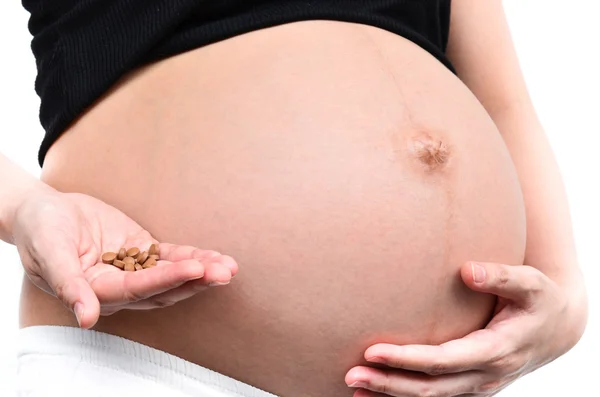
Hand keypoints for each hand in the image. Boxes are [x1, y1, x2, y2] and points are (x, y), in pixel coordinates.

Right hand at [12, 188, 237, 328]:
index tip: (195, 270)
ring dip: (201, 271)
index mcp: (97, 291)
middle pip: (164, 288)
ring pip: (172, 274)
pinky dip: (192, 256)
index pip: (138, 289)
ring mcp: (133, 269)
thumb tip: (86, 318)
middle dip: (196, 281)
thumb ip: (68, 284)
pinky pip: (170, 256)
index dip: (167, 280)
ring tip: (229, 266)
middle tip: (224, 272)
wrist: (44, 211)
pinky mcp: (141, 251)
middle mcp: (119, 287)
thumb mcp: (49, 252)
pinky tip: (215, 257)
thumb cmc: (40, 229)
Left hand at [345, 261, 586, 395]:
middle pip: (431, 389)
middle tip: (351, 374)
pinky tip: (377, 393)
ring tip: (354, 387)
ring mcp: (478, 386)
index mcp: (497, 350)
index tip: (373, 351)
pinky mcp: (471, 387)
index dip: (407, 359)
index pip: (443, 361)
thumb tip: (467, 271)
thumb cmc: (539, 301)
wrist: (556, 329)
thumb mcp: (530, 284)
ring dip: (392, 396)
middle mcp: (485, 376)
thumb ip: (501, 276)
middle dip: (390, 384)